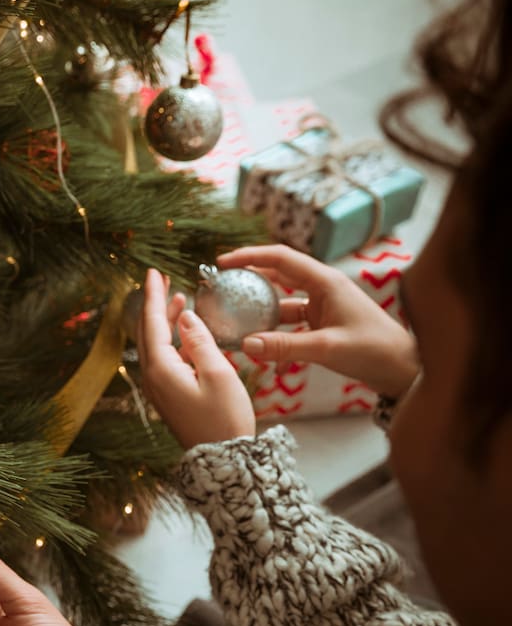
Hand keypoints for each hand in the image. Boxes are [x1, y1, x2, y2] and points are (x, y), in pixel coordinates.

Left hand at [138, 268, 256, 447]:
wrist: (224, 461)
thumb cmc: (225, 419)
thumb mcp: (218, 374)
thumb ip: (200, 342)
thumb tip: (186, 317)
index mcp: (161, 370)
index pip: (153, 324)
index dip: (155, 296)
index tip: (152, 272)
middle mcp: (153, 378)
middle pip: (148, 333)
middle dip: (156, 306)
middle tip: (163, 281)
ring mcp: (159, 389)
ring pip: (155, 346)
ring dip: (165, 323)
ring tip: (179, 302)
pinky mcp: (169, 397)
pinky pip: (164, 360)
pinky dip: (172, 341)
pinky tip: (185, 334)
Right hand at [218, 245, 419, 397]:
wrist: (405, 370)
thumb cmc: (374, 351)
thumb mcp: (327, 349)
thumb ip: (285, 346)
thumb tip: (245, 344)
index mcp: (326, 282)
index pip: (281, 258)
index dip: (250, 256)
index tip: (222, 262)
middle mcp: (323, 289)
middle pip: (278, 275)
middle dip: (249, 279)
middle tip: (220, 285)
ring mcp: (323, 308)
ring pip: (282, 303)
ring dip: (260, 313)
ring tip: (234, 321)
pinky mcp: (323, 326)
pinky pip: (291, 326)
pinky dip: (275, 336)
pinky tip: (263, 354)